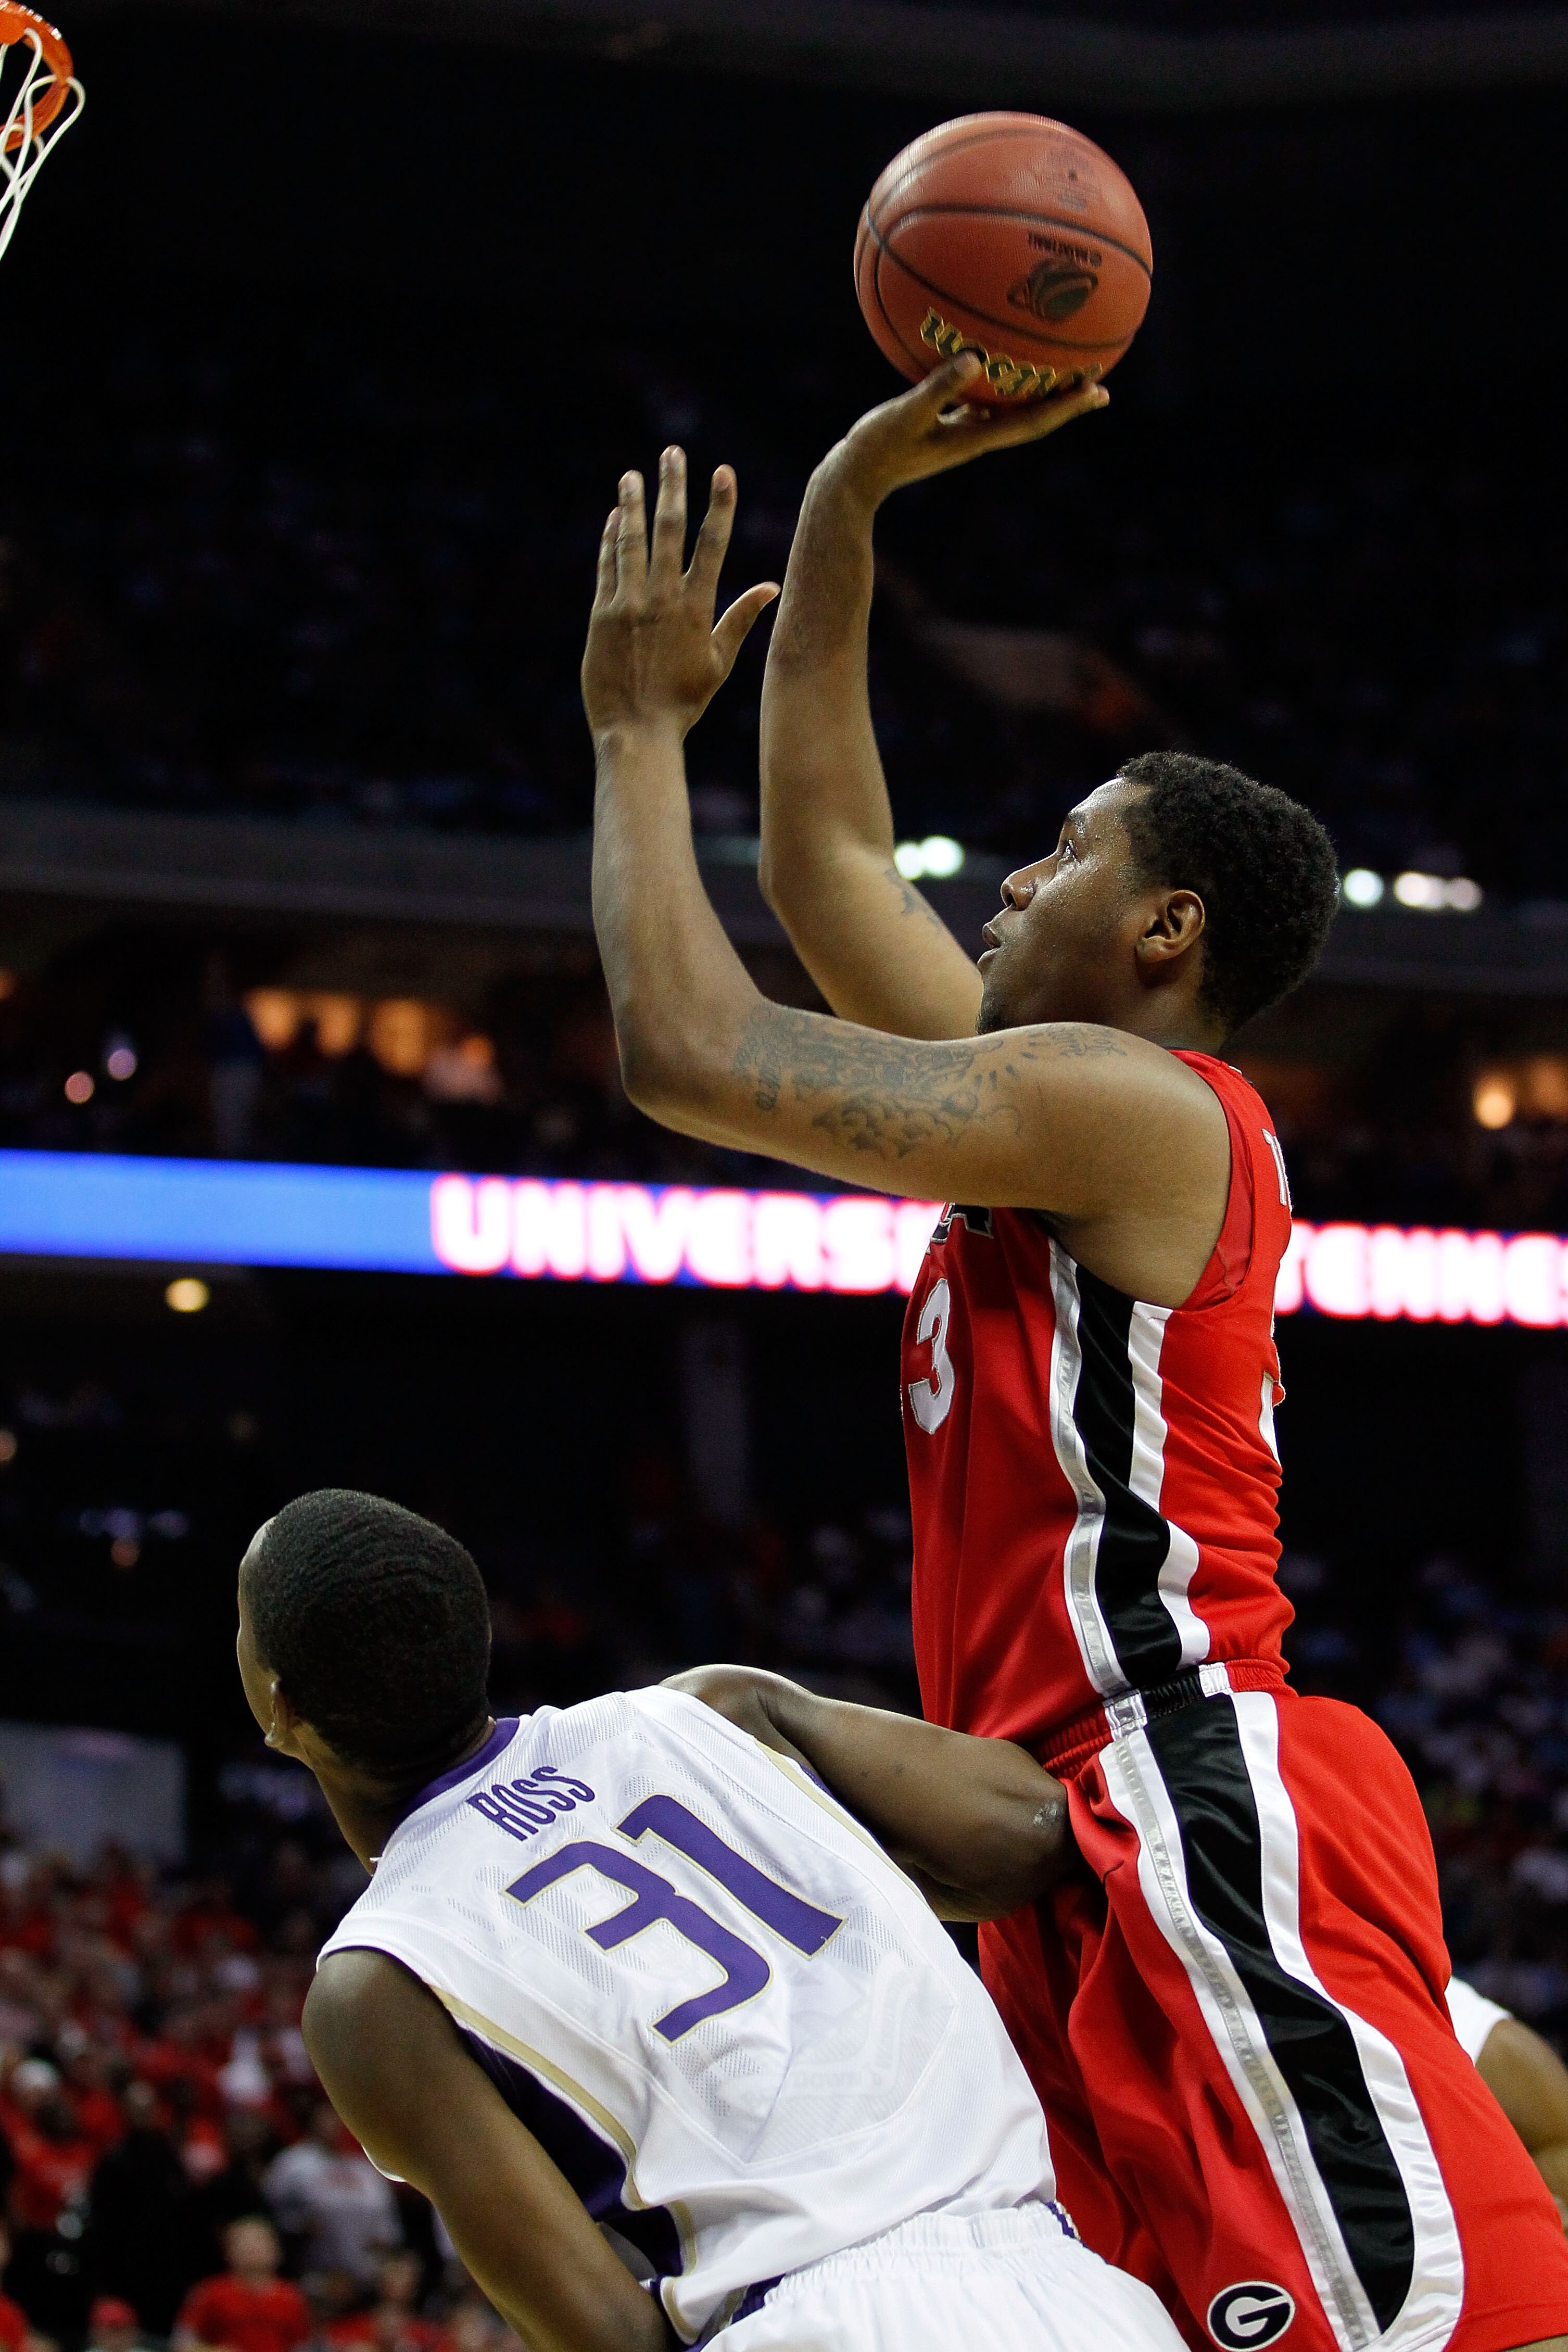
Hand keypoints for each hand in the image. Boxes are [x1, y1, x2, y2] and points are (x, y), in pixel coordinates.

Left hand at [581, 448, 779, 741]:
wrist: (637, 732)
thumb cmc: (683, 703)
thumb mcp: (719, 663)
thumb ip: (741, 619)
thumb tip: (772, 587)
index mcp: (697, 608)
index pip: (712, 544)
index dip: (719, 505)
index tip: (722, 472)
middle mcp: (663, 598)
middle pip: (670, 529)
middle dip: (673, 487)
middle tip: (672, 453)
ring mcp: (629, 603)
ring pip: (633, 540)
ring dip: (634, 504)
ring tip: (632, 476)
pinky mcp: (601, 614)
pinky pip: (607, 565)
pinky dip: (611, 539)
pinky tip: (614, 518)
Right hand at [822, 352, 1108, 509]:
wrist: (852, 479)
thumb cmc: (874, 451)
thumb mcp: (905, 416)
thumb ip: (937, 390)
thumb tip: (974, 359)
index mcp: (975, 438)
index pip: (1032, 422)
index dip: (1066, 408)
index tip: (1098, 391)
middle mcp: (976, 437)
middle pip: (1032, 418)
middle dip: (1066, 402)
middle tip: (1099, 380)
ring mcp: (962, 434)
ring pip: (1010, 411)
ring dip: (1038, 394)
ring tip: (1063, 371)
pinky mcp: (945, 426)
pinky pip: (982, 401)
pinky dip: (998, 385)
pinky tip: (994, 363)